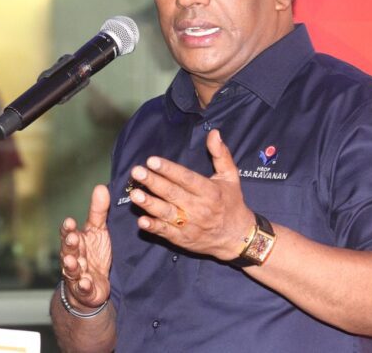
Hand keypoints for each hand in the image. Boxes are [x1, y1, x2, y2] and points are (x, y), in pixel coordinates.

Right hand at [59, 184, 111, 308]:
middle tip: (73, 239)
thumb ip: (98, 211)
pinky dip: (84, 286)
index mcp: (76, 242)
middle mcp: (73, 257)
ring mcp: (77, 275)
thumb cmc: (94, 254)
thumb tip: (101, 186)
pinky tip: (86, 283)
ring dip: (71, 266)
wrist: (92, 286)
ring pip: (71, 270)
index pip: (68, 233)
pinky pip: (83, 288)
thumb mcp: (98, 231)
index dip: (68, 229)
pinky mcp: (85, 290)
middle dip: (69, 245)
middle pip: (68, 251)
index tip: (70, 222)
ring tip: (73, 262)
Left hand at [128, 129, 254, 260]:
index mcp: (210, 192)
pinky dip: (154, 227)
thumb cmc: (231, 202)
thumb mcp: (231, 177)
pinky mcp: (182, 239)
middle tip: (137, 172)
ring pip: (167, 213)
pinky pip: (166, 233)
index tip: (152, 160)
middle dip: (153, 182)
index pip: (186, 178)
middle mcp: (199, 208)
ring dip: (150, 204)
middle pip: (173, 194)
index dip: (169, 169)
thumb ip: (221, 154)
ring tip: (134, 194)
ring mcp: (190, 225)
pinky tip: (142, 221)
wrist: (236, 237)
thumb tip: (214, 133)